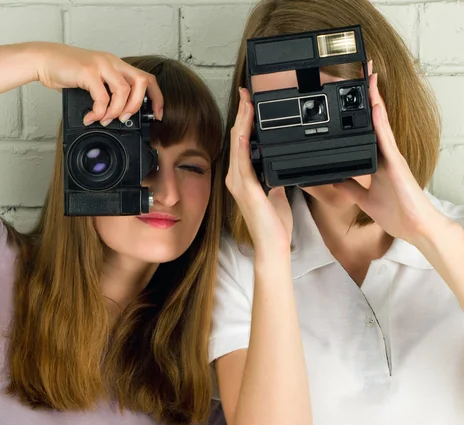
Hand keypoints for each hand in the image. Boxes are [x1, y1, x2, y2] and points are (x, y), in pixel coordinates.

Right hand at [33, 43, 163, 126]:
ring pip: (123, 91)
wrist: (44, 60)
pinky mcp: (88, 72)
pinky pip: (102, 98)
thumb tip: (117, 116)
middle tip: (125, 118)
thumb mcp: (93, 81)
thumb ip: (106, 93)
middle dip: (136, 106)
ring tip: (105, 119)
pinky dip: (99, 112)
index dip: (156, 98)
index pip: (146, 79)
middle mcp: (112, 62)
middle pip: (141, 82)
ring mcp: (101, 65)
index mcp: (116, 65)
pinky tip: (91, 117)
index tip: (157, 114)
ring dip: (116, 111)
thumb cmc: (67, 71)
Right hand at [226, 87, 291, 254]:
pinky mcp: (244, 188)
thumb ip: (273, 178)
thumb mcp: (276, 193)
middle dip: (241, 114)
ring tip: (246, 101)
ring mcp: (238, 182)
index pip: (242, 143)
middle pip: (236, 139)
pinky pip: (242, 159)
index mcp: (244, 178)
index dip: (245, 121)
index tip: (250, 103)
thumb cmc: (274, 224)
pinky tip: (244, 128)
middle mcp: (236, 178)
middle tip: (246, 92)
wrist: (273, 243)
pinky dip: (242, 142)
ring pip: (237, 144)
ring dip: (242, 121)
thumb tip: (277, 167)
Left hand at [333, 64, 444, 245]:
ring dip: (374, 99)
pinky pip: (385, 138)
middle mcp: (385, 154)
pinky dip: (378, 121)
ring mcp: (392, 156)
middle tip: (361, 70)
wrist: (414, 226)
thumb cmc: (395, 212)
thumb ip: (350, 188)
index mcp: (377, 161)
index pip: (366, 131)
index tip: (350, 93)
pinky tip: (374, 106)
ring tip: (367, 76)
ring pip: (380, 122)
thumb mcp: (363, 198)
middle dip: (368, 95)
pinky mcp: (396, 163)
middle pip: (374, 119)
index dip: (359, 112)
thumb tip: (335, 180)